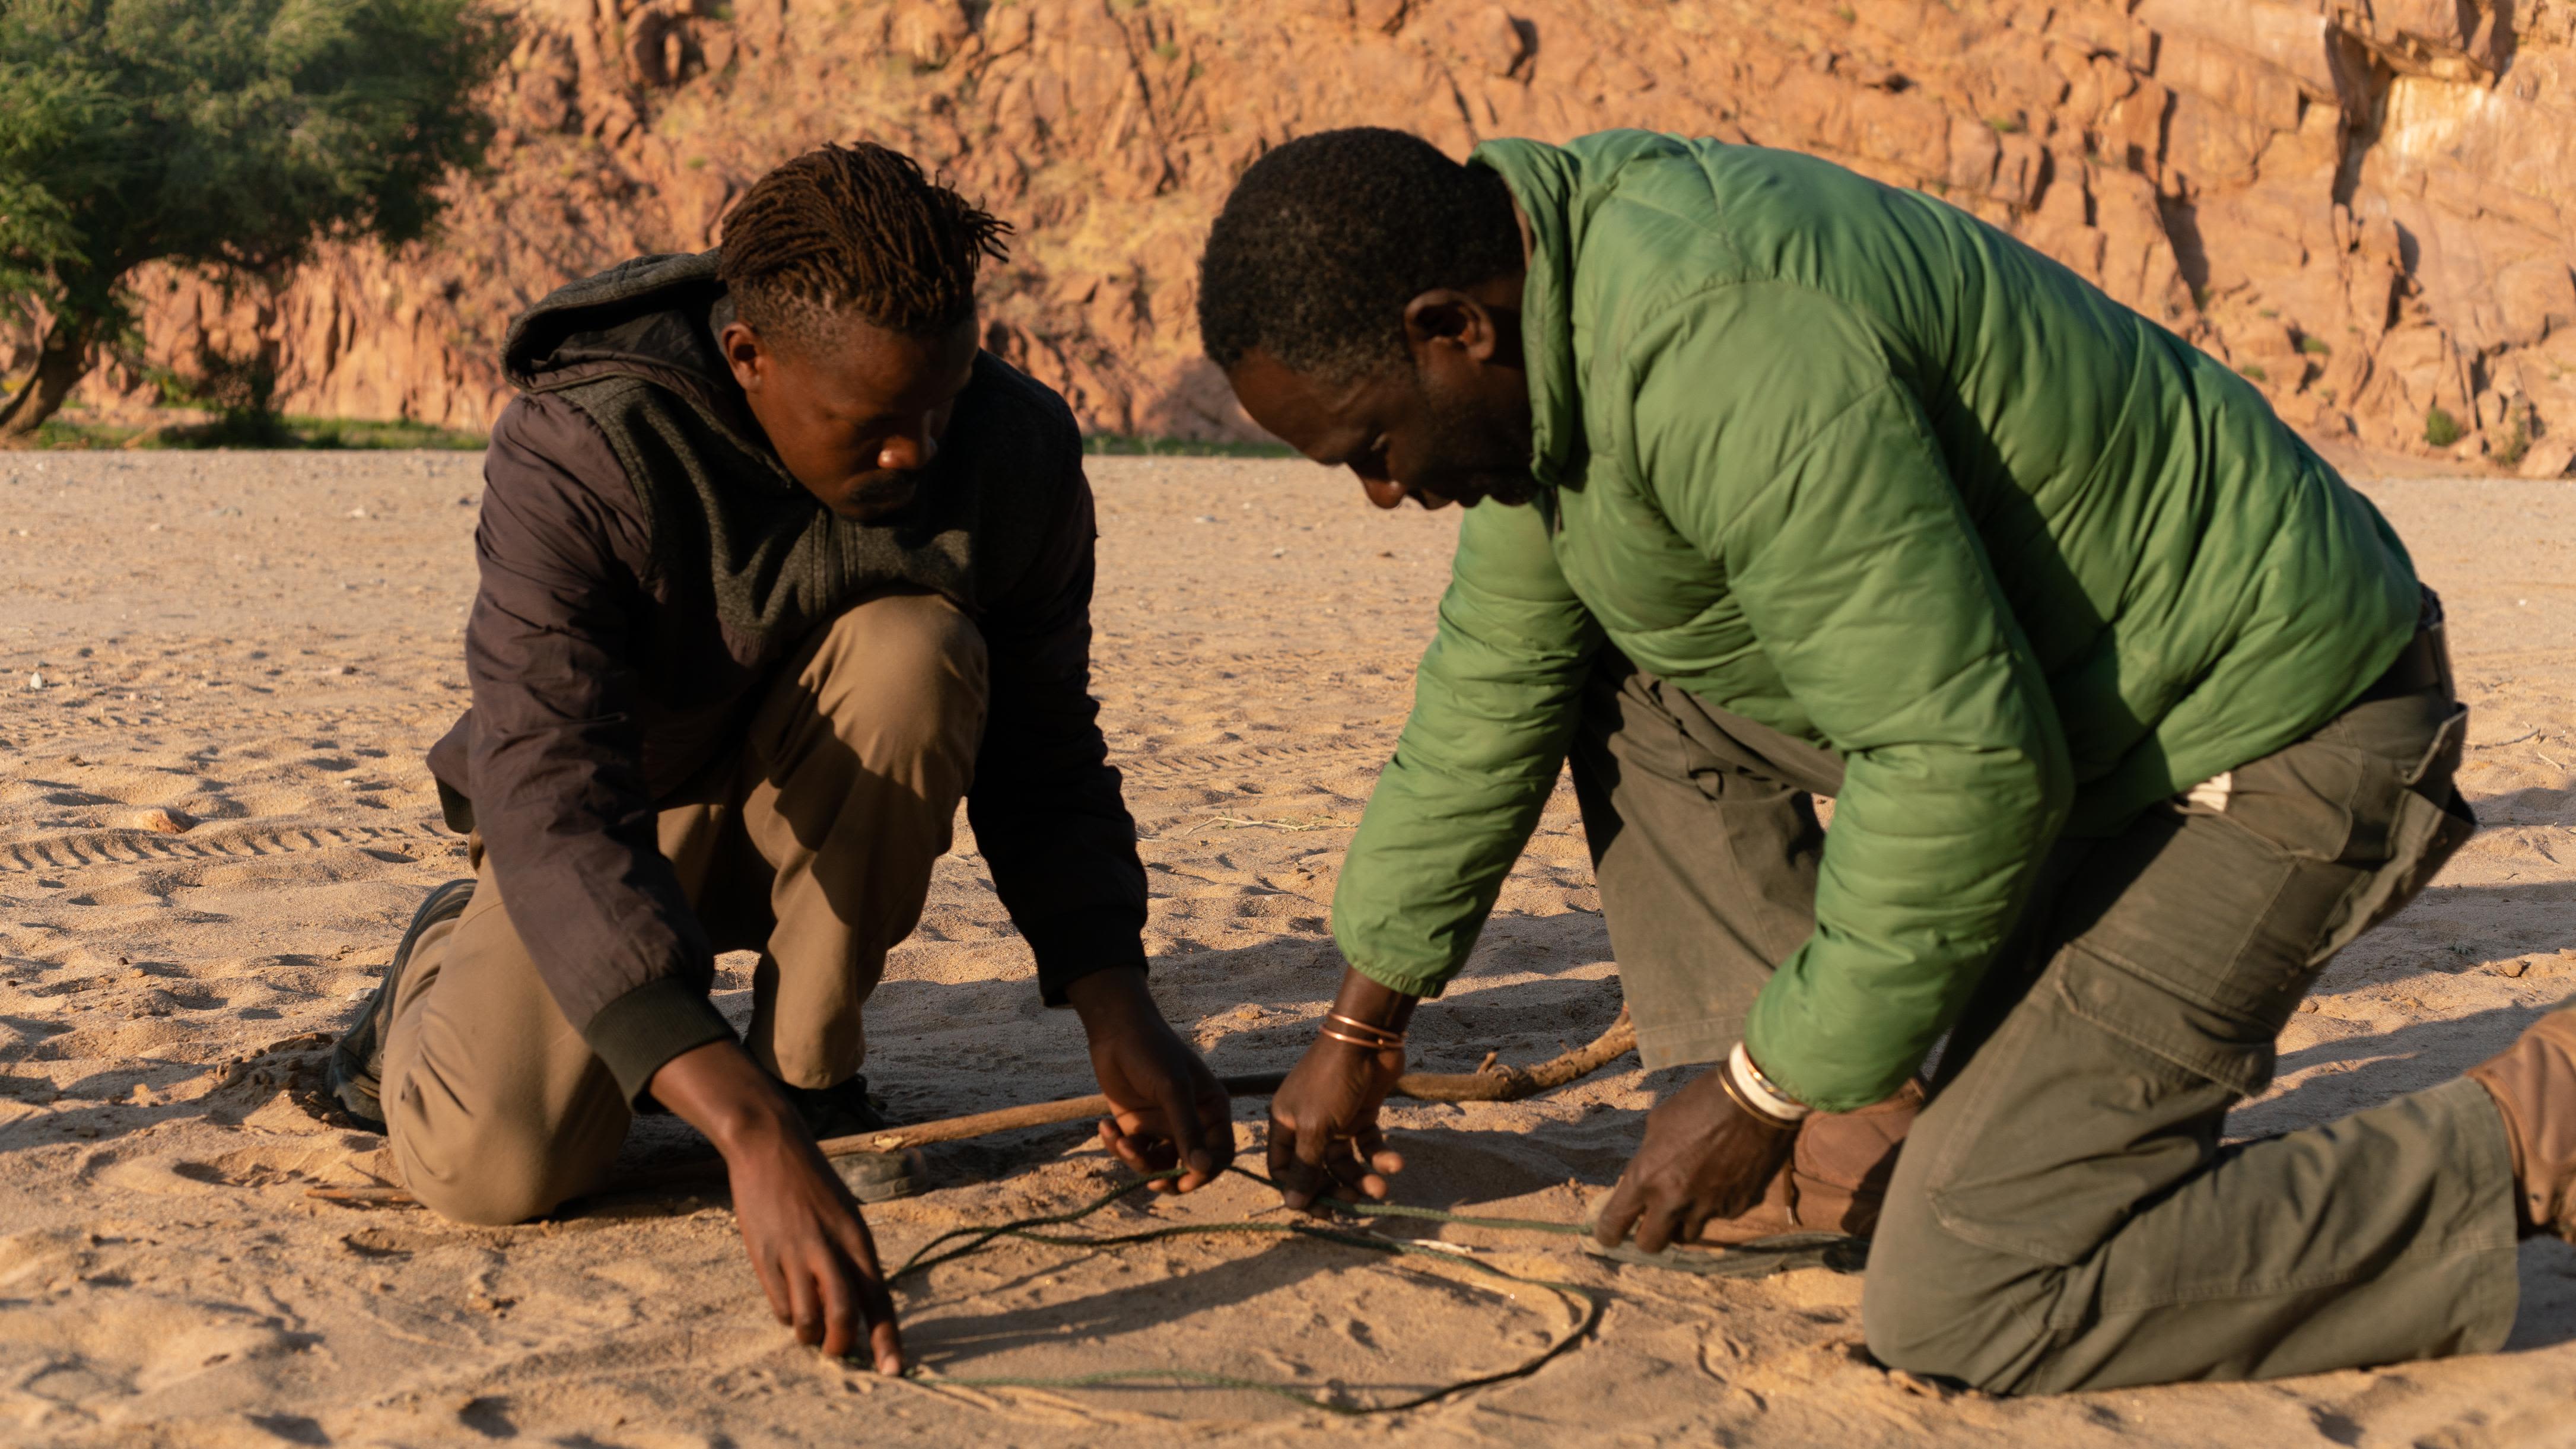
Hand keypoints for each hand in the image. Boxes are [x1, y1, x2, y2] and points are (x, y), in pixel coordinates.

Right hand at [650, 1040, 904, 1370]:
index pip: (879, 1298)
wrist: (769, 1146)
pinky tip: (788, 1302)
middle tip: (839, 1350)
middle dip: (843, 1345)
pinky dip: (787, 1316)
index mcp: (858, 1238)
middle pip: (844, 1316)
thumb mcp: (845, 1215)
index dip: (888, 1339)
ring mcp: (794, 1254)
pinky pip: (779, 1306)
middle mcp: (829, 1249)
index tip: (895, 1371)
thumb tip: (855, 1308)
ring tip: (810, 1327)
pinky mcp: (763, 1257)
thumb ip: (851, 1259)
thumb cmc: (813, 1183)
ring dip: (811, 1334)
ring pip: (807, 1319)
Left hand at [1066, 967, 1233, 1192]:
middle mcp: (1192, 1122)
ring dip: (1137, 1160)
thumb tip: (1202, 1169)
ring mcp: (1164, 1127)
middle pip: (1190, 1168)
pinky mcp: (1139, 1128)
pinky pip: (1135, 1153)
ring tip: (1120, 1140)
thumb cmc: (1152, 1052)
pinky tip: (1105, 1126)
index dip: (1206, 1173)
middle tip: (1152, 1182)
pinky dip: (1118, 1147)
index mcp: (1212, 1110)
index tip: (1183, 1182)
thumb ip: (1188, 1130)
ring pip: (1159, 1165)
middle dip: (1169, 1178)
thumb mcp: (1173, 1089)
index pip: (1221, 1154)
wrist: (1115, 1032)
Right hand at [1267, 967, 1415, 1211]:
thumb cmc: (1331, 1081)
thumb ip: (1306, 1166)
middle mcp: (1307, 1125)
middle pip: (1318, 1170)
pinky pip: (1368, 1145)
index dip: (1300, 1192)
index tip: (1323, 1211)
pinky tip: (1395, 1163)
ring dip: (1363, 1178)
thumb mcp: (1315, 1127)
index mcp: (1285, 1124)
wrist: (1367, 1040)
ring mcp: (1336, 1120)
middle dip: (1337, 1188)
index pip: (1284, 1169)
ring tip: (1381, 1188)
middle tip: (1355, 1203)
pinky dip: (1381, 1157)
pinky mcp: (1362, 1114)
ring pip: (1346, 1161)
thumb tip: (1292, 1204)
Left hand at [1592, 1065, 1797, 1252]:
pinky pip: (1718, 1216)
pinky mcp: (1737, 1208)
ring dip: (1683, 1221)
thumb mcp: (1659, 1124)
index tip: (1610, 1235)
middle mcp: (1674, 1200)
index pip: (1615, 1223)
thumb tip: (1645, 1176)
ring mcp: (1708, 1208)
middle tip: (1652, 1221)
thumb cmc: (1701, 1102)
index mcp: (1646, 1176)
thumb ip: (1648, 1157)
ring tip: (1691, 1194)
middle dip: (1648, 1235)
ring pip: (1687, 1234)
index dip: (1608, 1233)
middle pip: (1651, 1244)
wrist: (1755, 1099)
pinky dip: (1716, 1205)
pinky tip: (1723, 1177)